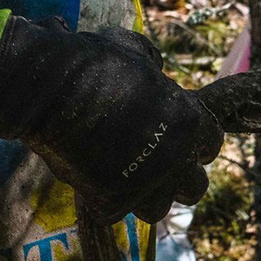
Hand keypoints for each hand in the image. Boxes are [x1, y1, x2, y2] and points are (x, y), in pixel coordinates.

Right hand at [0, 17, 223, 222]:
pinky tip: (96, 182)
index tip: (175, 137)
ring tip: (127, 180)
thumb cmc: (92, 62)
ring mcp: (144, 184)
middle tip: (156, 164)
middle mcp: (174, 158)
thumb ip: (154, 66)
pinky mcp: (111, 200)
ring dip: (147, 195)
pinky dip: (109, 200)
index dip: (193, 140)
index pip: (211, 144)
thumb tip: (156, 70)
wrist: (49, 89)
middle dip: (177, 175)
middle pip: (195, 186)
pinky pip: (119, 211)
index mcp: (188, 121)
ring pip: (159, 207)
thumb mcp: (134, 49)